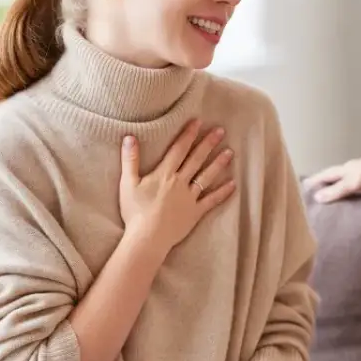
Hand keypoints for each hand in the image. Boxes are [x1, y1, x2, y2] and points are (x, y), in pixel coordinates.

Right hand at [119, 120, 235, 252]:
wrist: (147, 238)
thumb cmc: (135, 212)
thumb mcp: (127, 184)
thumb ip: (130, 159)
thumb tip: (130, 136)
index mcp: (164, 174)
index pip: (179, 149)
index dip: (188, 134)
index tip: (198, 122)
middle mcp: (180, 182)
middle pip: (196, 159)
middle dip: (208, 143)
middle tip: (221, 131)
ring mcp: (190, 198)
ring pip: (206, 177)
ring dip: (219, 164)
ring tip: (230, 152)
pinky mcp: (195, 213)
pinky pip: (211, 201)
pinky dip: (222, 193)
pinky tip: (233, 184)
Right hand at [304, 146, 360, 202]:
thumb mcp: (360, 180)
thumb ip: (341, 188)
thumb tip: (318, 197)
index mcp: (350, 167)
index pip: (327, 174)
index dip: (315, 180)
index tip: (301, 188)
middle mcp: (358, 168)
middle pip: (337, 176)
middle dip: (324, 183)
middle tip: (312, 194)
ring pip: (349, 180)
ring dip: (339, 187)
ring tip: (331, 199)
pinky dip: (354, 192)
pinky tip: (358, 200)